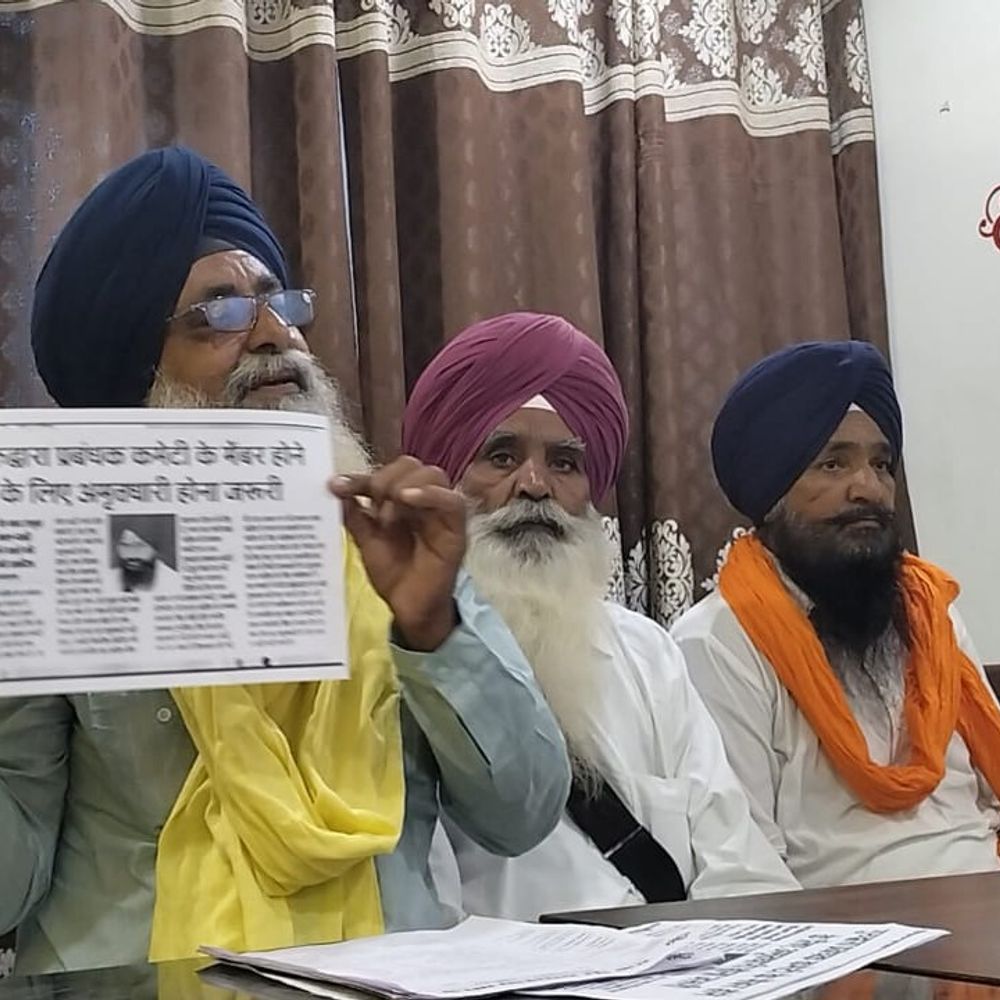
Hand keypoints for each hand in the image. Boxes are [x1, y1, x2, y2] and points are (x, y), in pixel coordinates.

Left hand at [330, 457, 465, 651]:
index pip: (385, 474)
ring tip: (389, 503)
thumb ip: (355, 516)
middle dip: (385, 477)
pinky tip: (407, 499)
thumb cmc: (394, 574)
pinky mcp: (456, 528)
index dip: (360, 476)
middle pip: (411, 465)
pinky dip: (431, 494)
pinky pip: (452, 500)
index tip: (336, 486)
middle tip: (372, 501)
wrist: (409, 608)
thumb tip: (337, 489)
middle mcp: (423, 501)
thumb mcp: (366, 542)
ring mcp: (441, 512)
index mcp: (401, 501)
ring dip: (405, 483)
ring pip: (433, 475)